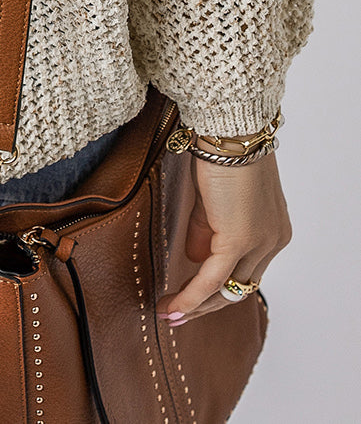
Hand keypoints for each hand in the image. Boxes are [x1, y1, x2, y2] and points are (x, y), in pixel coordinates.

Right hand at [157, 152, 291, 325]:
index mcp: (273, 230)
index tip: (192, 294)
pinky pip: (212, 280)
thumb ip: (207, 229)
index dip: (219, 287)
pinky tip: (172, 305)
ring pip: (227, 289)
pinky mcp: (239, 240)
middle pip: (240, 287)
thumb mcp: (214, 197)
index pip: (247, 271)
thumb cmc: (223, 150)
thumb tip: (195, 258)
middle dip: (206, 304)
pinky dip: (190, 296)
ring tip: (169, 312)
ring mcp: (260, 243)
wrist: (230, 130)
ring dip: (195, 305)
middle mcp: (273, 241)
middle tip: (177, 312)